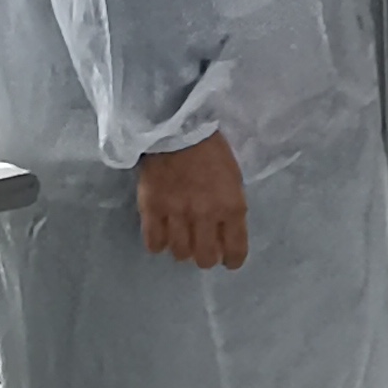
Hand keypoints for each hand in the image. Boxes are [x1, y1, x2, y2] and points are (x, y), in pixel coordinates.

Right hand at [135, 131, 248, 270]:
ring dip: (182, 248)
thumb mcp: (233, 179)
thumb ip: (230, 209)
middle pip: (204, 258)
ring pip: (180, 253)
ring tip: (180, 236)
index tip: (227, 260)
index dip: (231, 260)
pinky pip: (154, 242)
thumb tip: (223, 235)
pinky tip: (161, 233)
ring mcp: (177, 213)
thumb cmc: (211, 151)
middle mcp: (206, 215)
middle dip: (205, 256)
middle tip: (201, 246)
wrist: (177, 127)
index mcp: (232, 207)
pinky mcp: (152, 208)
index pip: (236, 251)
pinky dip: (158, 243)